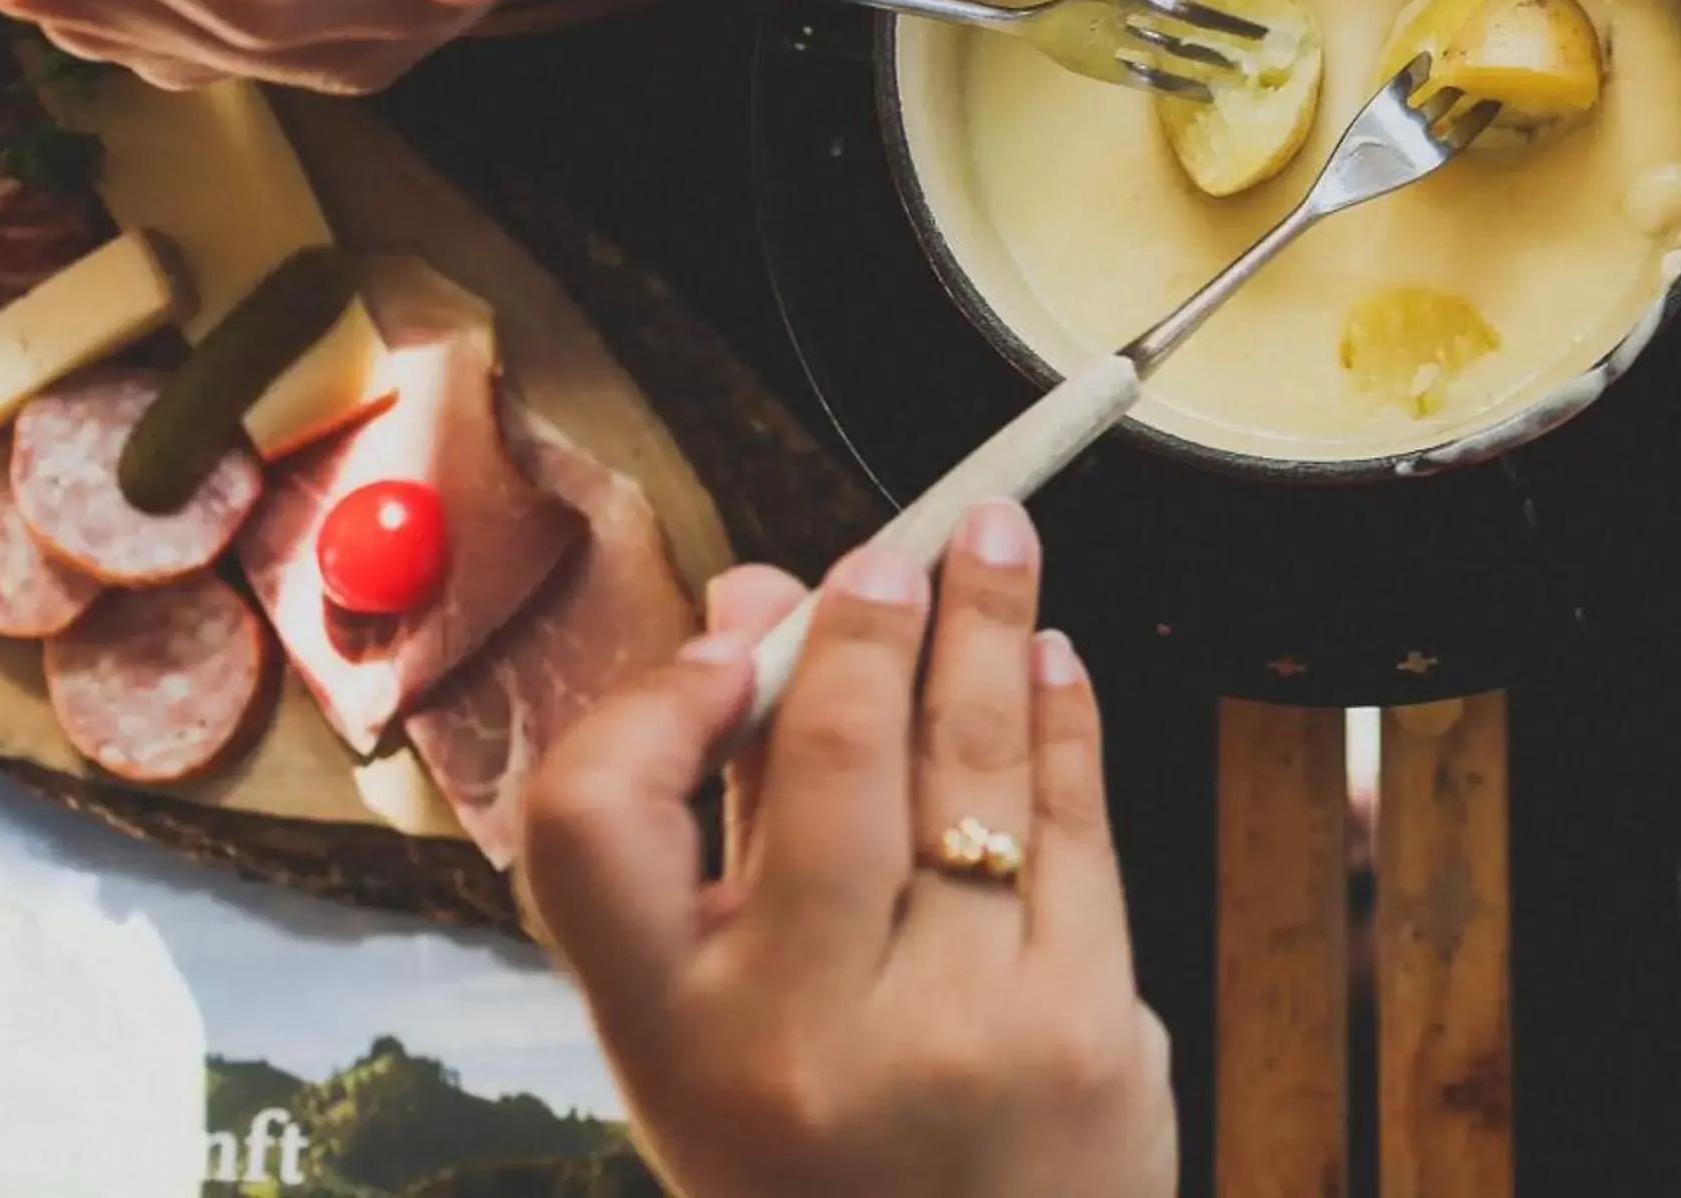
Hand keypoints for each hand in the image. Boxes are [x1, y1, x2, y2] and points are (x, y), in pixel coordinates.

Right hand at [519, 503, 1177, 1197]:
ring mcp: (960, 1030)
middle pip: (829, 756)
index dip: (648, 705)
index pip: (592, 822)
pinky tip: (1050, 661)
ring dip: (990, 629)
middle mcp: (804, 1033)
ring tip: (1000, 544)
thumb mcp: (715, 1038)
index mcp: (671, 1041)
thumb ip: (724, 823)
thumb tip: (752, 608)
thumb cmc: (825, 1162)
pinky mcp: (1088, 1028)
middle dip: (873, 621)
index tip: (723, 642)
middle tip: (901, 545)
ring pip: (975, 767)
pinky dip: (1064, 721)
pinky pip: (1078, 826)